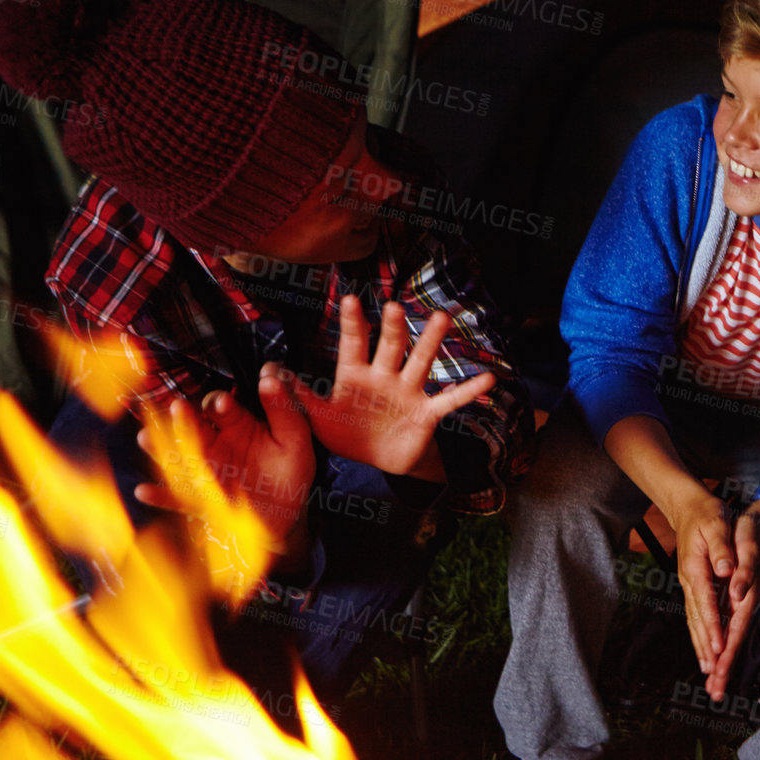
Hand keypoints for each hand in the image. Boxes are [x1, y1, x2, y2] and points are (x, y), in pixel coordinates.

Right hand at [135, 364, 314, 542]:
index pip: (221, 407)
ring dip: (159, 447)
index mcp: (236, 424)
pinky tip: (144, 491)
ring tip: (145, 438)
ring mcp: (203, 471)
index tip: (223, 403)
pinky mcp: (198, 499)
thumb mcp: (294, 438)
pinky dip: (160, 495)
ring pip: (176, 455)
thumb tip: (271, 373)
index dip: (220, 403)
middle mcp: (214, 443)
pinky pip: (176, 497)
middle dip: (184, 417)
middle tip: (178, 408)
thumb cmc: (289, 472)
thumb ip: (284, 407)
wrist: (285, 514)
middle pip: (192, 426)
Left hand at [292, 295, 494, 479]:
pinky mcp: (427, 413)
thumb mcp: (318, 417)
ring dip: (430, 342)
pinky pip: (450, 400)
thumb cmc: (347, 432)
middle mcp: (385, 377)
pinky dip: (468, 391)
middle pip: (390, 347)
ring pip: (421, 362)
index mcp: (355, 376)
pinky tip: (489, 380)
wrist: (379, 460)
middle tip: (394, 307)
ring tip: (441, 318)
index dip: (352, 324)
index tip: (350, 299)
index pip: (353, 345)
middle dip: (392, 328)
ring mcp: (408, 392)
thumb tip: (270, 371)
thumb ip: (298, 395)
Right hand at [667, 487, 737, 685]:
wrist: (687, 506)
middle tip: (714, 676)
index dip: (713, 627)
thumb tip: (724, 569)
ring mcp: (689, 586)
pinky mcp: (692, 587)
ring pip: (695, 623)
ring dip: (701, 648)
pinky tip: (704, 651)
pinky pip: (695, 617)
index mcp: (696, 568)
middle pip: (698, 621)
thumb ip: (720, 548)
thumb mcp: (716, 523)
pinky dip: (699, 636)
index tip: (719, 649)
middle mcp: (690, 582)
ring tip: (708, 673)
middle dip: (706, 649)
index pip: (706, 604)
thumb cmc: (706, 513)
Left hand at [706, 497, 759, 700]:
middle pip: (734, 639)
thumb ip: (745, 569)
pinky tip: (715, 655)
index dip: (727, 651)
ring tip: (714, 684)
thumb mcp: (747, 543)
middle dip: (725, 667)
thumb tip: (737, 592)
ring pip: (730, 636)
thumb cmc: (751, 530)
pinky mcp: (737, 598)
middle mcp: (745, 601)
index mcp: (747, 592)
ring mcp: (741, 601)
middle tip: (716, 693)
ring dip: (723, 661)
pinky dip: (721, 643)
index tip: (718, 672)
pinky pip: (727, 627)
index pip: (735, 628)